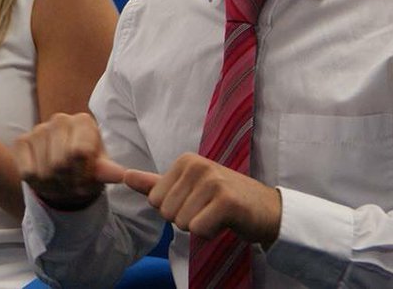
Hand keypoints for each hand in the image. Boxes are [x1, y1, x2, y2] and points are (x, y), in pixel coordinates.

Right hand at [13, 113, 125, 209]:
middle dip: (67, 182)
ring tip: (59, 182)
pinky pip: (27, 172)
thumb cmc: (86, 170)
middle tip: (72, 184)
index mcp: (84, 122)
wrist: (64, 175)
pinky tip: (44, 177)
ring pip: (43, 170)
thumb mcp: (99, 172)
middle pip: (60, 163)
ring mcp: (38, 129)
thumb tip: (120, 174)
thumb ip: (106, 172)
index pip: (79, 152)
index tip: (86, 179)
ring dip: (53, 185)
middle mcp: (60, 119)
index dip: (83, 174)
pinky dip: (37, 183)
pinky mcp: (21, 141)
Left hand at [123, 153, 281, 245]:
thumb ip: (154, 183)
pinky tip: (225, 222)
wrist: (268, 209)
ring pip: (181, 222)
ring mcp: (213, 181)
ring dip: (200, 226)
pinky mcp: (227, 201)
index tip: (197, 202)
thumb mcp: (187, 188)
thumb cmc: (225, 199)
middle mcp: (197, 165)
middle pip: (166, 212)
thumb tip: (124, 176)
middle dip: (186, 219)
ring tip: (216, 214)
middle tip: (208, 210)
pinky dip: (210, 233)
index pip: (154, 201)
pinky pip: (199, 229)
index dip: (175, 210)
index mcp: (185, 161)